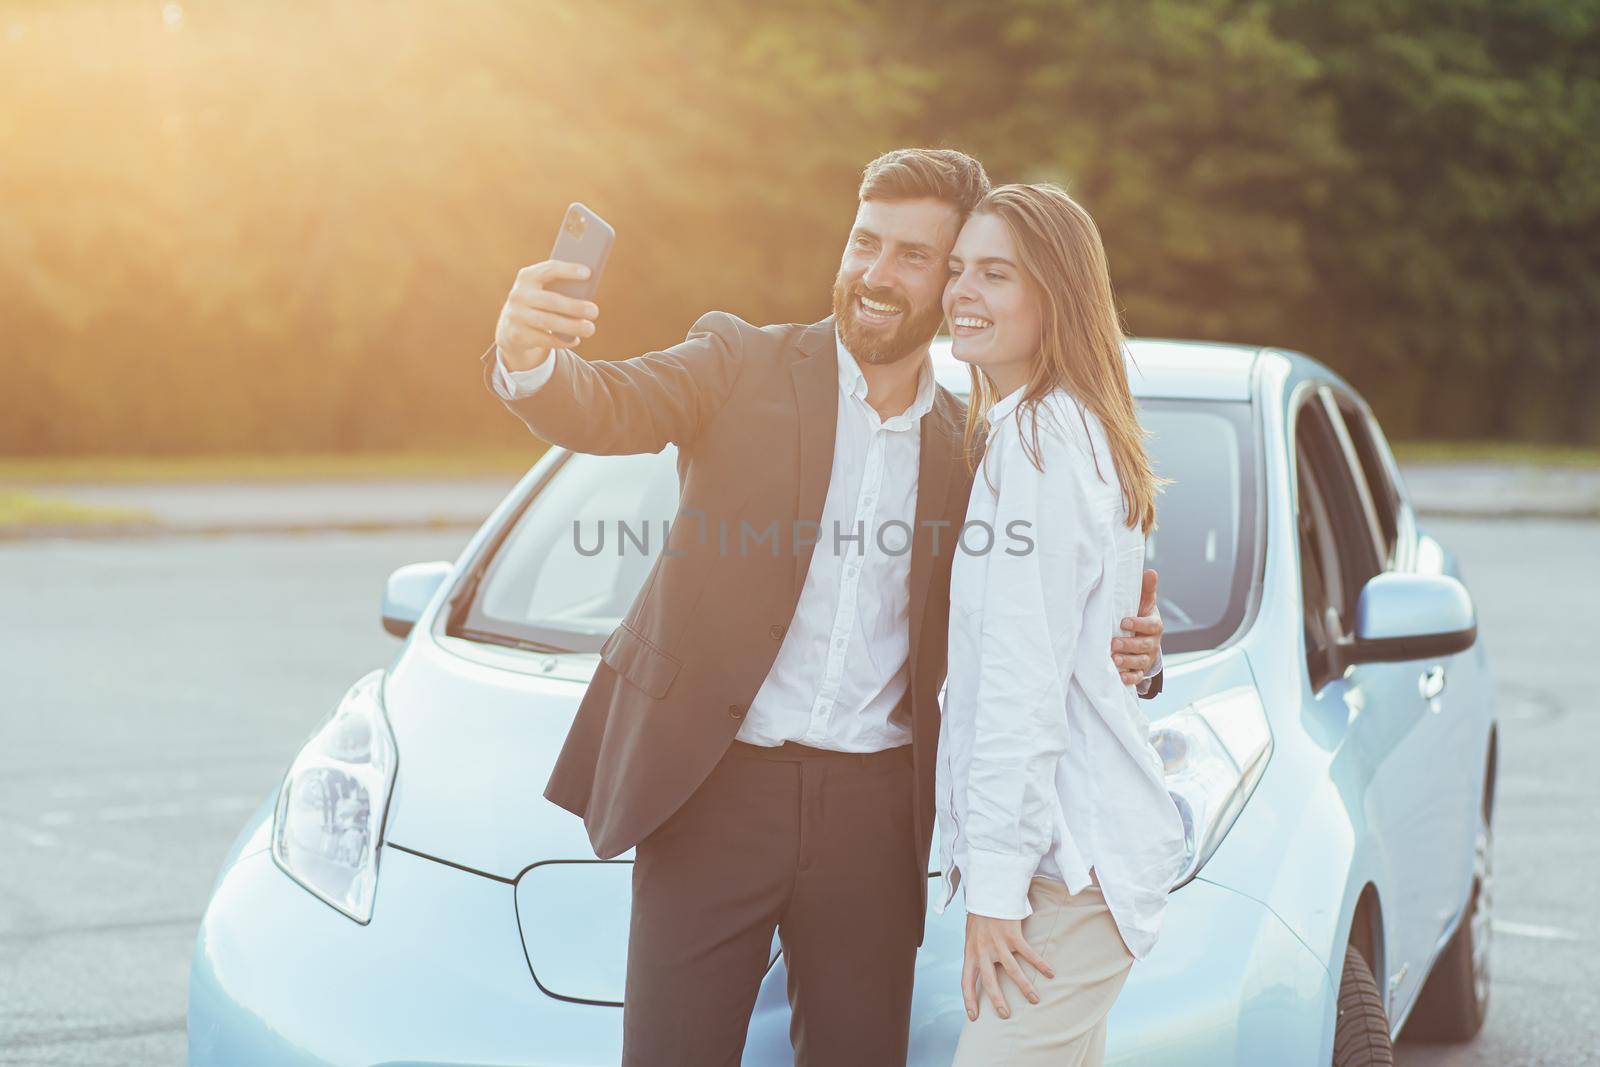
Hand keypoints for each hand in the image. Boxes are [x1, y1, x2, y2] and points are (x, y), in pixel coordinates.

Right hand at [494, 260, 600, 370]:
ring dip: (571, 326)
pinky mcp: (517, 335)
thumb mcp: (543, 292)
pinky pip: (544, 339)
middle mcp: (518, 294)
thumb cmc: (538, 304)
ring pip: (547, 322)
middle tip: (594, 311)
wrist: (511, 328)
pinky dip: (562, 341)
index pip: (549, 270)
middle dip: (574, 306)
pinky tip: (575, 339)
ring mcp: (515, 315)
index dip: (568, 270)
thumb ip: (560, 289)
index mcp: (527, 277)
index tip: (588, 273)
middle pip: (550, 300)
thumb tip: (587, 295)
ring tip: (590, 329)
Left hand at [961, 913, 1054, 1021]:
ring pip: (1012, 971)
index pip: (966, 981)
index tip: (973, 1016)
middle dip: (998, 1000)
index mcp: (970, 952)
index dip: (968, 999)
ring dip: (1024, 987)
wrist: (988, 892)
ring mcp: (998, 943)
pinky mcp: (1012, 934)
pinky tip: (1050, 973)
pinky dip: (1040, 964)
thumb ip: (976, 953)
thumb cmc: (980, 915)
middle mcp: (983, 950)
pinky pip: (1028, 954)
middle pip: (989, 981)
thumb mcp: (971, 935)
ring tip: (1035, 1000)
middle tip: (1005, 1015)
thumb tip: (981, 970)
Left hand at [1113, 568, 1163, 685]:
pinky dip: (1129, 678)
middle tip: (1114, 644)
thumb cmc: (1140, 615)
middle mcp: (1152, 642)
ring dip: (1127, 661)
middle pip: (1144, 646)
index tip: (1124, 622)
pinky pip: (1137, 676)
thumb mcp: (1145, 602)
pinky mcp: (1140, 669)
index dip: (1138, 624)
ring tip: (1114, 659)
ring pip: (1140, 662)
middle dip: (1129, 645)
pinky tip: (1120, 677)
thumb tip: (1151, 571)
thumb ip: (1147, 589)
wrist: (1143, 637)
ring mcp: (1147, 657)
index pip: (1150, 625)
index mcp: (1154, 625)